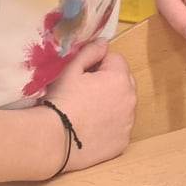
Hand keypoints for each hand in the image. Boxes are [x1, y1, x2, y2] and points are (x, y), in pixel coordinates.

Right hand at [42, 39, 135, 174]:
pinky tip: (91, 130)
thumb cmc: (61, 101)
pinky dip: (110, 127)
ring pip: (123, 106)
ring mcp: (128, 123)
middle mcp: (131, 100)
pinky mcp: (123, 143)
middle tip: (85, 93)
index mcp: (120, 78)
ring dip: (111, 105)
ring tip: (87, 113)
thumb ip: (90, 52)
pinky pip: (120, 128)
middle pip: (123, 82)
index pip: (116, 60)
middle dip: (108, 83)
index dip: (98, 64)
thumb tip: (104, 43)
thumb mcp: (70, 70)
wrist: (54, 140)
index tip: (84, 75)